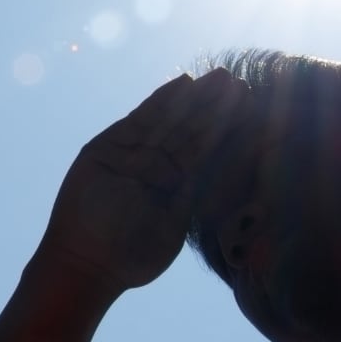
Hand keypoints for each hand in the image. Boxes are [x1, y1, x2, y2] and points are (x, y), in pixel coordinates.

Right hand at [37, 67, 247, 290]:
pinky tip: (183, 83)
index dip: (225, 131)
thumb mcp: (176, 223)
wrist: (88, 264)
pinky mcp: (106, 147)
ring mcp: (129, 155)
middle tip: (239, 82)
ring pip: (168, 120)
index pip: (204, 152)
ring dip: (194, 98)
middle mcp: (152, 167)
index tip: (252, 111)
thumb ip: (195, 195)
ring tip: (220, 77)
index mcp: (173, 186)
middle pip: (188, 131)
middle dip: (212, 107)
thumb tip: (230, 174)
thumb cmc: (132, 256)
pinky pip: (139, 120)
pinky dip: (160, 101)